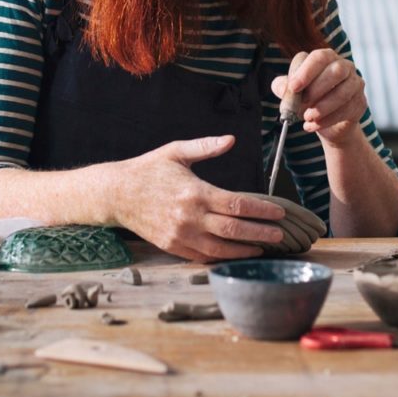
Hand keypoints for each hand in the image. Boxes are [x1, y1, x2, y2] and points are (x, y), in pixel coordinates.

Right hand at [113, 135, 285, 261]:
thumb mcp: (176, 151)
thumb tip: (231, 139)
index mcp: (195, 192)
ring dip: (245, 249)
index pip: (237, 204)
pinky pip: (203, 257)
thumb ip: (206, 146)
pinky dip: (223, 257)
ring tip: (264, 247)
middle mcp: (190, 217)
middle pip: (234, 229)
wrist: (117, 194)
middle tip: (280, 234)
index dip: (261, 211)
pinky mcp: (173, 247)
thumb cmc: (149, 169)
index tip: (278, 212)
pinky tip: (237, 254)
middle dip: (261, 233)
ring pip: (221, 249)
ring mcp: (181, 236)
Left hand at [271, 49, 366, 146]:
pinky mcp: (360, 102)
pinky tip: (314, 125)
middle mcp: (344, 66)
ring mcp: (355, 84)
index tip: (294, 88)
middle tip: (302, 104)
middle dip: (316, 89)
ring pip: (343, 93)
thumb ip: (284, 87)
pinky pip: (347, 110)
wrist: (326, 123)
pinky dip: (327, 120)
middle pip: (336, 71)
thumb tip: (282, 87)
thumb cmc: (308, 100)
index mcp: (326, 57)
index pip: (319, 58)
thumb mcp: (293, 93)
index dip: (306, 72)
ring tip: (307, 117)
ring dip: (322, 107)